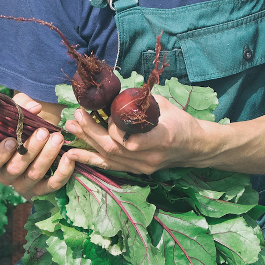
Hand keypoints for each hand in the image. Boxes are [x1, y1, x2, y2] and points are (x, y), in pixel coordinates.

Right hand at [0, 92, 75, 199]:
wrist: (44, 135)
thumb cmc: (25, 124)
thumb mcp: (19, 111)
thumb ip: (22, 105)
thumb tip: (34, 107)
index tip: (12, 140)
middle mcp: (8, 176)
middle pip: (15, 168)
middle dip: (30, 149)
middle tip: (43, 133)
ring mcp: (25, 185)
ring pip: (34, 175)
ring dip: (47, 156)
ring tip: (58, 138)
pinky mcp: (44, 190)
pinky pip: (53, 185)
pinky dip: (62, 172)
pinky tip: (69, 157)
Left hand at [64, 94, 203, 174]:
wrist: (194, 147)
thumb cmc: (181, 122)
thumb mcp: (164, 105)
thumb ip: (140, 102)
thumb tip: (115, 93)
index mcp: (162, 138)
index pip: (130, 140)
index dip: (113, 129)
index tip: (106, 113)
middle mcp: (150, 157)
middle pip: (114, 149)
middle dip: (91, 132)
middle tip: (76, 117)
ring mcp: (143, 168)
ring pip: (109, 158)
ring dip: (87, 143)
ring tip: (70, 129)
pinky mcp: (137, 171)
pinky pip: (110, 166)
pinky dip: (91, 159)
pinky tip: (73, 154)